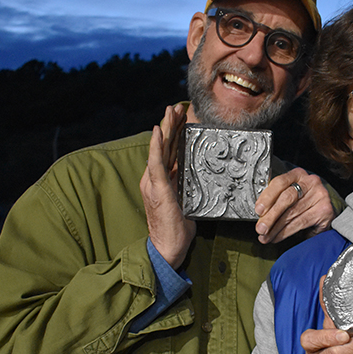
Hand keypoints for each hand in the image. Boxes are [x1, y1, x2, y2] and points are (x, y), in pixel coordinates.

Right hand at [139, 105, 194, 268]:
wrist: (167, 246)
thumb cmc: (178, 227)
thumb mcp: (186, 201)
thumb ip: (187, 186)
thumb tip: (198, 175)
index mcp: (162, 180)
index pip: (168, 152)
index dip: (174, 133)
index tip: (180, 117)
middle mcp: (155, 178)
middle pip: (164, 146)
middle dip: (170, 125)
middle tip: (176, 107)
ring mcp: (154, 182)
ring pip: (160, 149)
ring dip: (166, 128)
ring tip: (170, 112)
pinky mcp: (157, 188)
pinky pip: (156, 162)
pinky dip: (157, 146)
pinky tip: (159, 131)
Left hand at [254, 167, 334, 243]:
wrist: (323, 210)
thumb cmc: (302, 202)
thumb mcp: (288, 195)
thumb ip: (275, 200)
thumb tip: (260, 215)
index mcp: (298, 174)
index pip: (280, 182)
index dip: (267, 197)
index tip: (258, 210)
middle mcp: (310, 182)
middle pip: (287, 198)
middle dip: (271, 216)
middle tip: (260, 228)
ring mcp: (319, 195)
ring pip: (292, 213)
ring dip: (276, 228)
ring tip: (266, 236)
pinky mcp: (324, 210)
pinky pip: (301, 223)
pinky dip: (286, 232)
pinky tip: (278, 237)